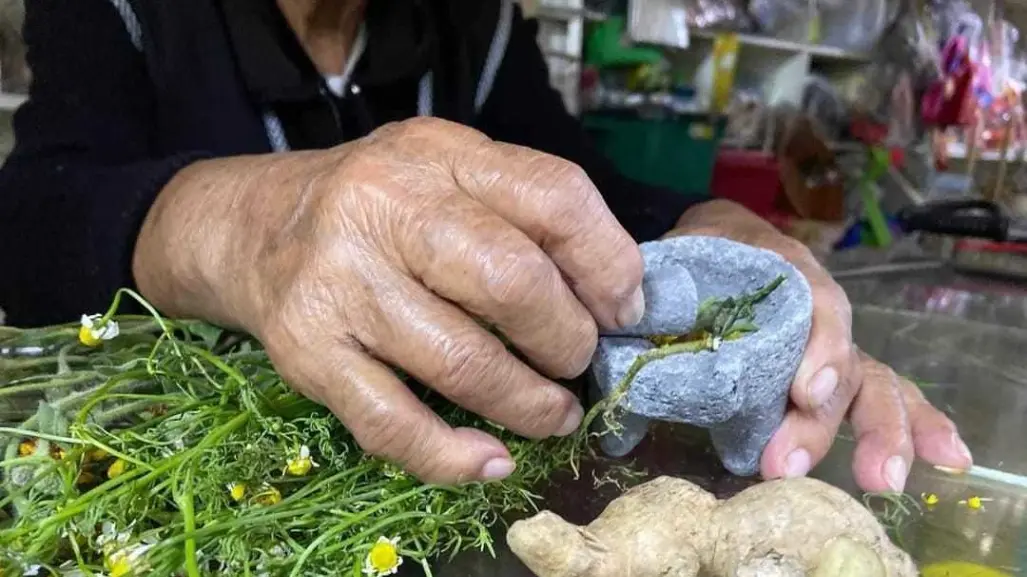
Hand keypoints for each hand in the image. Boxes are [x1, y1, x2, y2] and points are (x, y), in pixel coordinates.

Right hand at [133, 118, 646, 484]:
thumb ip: (526, 211)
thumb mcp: (450, 172)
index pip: (553, 197)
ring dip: (529, 404)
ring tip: (553, 414)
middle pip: (511, 282)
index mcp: (440, 155)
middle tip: (577, 361)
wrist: (253, 226)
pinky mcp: (308, 353)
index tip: (623, 310)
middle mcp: (384, 208)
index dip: (608, 263)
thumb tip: (619, 297)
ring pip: (461, 363)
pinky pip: (393, 423)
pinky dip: (453, 456)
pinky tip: (490, 460)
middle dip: (567, 340)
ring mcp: (341, 284)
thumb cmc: (377, 203)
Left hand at [669, 200, 972, 491]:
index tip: (804, 392)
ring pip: (868, 384)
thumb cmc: (696, 250)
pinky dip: (910, 426)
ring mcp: (829, 346)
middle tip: (788, 465)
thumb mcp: (680, 247)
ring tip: (879, 479)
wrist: (709, 242)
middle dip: (824, 419)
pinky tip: (942, 456)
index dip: (817, 346)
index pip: (814, 303)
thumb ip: (663, 282)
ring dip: (878, 434)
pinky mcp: (826, 377)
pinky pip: (878, 396)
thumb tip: (626, 324)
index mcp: (783, 272)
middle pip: (840, 362)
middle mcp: (818, 310)